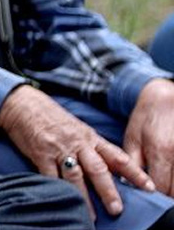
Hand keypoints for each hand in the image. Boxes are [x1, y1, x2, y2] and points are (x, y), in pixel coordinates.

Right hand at [0, 83, 155, 217]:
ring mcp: (58, 148)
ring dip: (84, 197)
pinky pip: (49, 175)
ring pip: (75, 176)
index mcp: (90, 137)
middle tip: (116, 208)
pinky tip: (63, 199)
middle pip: (98, 169)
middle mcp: (78, 143)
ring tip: (91, 215)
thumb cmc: (51, 117)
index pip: (117, 156)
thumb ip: (93, 146)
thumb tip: (112, 168)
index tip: (147, 187)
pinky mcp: (40, 153)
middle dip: (108, 191)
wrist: (21, 104)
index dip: (134, 172)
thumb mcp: (78, 128)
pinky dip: (57, 189)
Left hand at [124, 78, 173, 193]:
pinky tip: (170, 176)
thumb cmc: (148, 117)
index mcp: (160, 152)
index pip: (159, 188)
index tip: (144, 197)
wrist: (168, 98)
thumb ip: (131, 162)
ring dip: (172, 188)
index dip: (151, 196)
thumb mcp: (133, 137)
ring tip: (162, 183)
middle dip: (165, 197)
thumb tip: (128, 184)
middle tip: (154, 194)